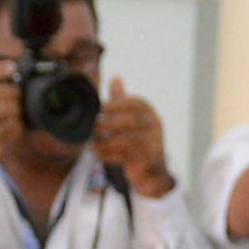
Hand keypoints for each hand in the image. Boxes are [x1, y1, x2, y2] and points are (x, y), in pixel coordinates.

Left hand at [92, 80, 170, 195]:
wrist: (153, 171)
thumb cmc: (138, 142)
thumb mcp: (131, 119)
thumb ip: (122, 101)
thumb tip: (115, 77)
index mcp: (150, 112)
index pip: (135, 103)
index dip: (117, 104)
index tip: (100, 109)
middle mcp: (155, 125)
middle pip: (131, 120)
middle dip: (109, 123)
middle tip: (93, 128)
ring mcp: (154, 143)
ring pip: (128, 140)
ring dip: (107, 142)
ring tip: (93, 144)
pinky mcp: (148, 160)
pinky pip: (127, 156)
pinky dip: (110, 155)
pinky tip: (99, 154)